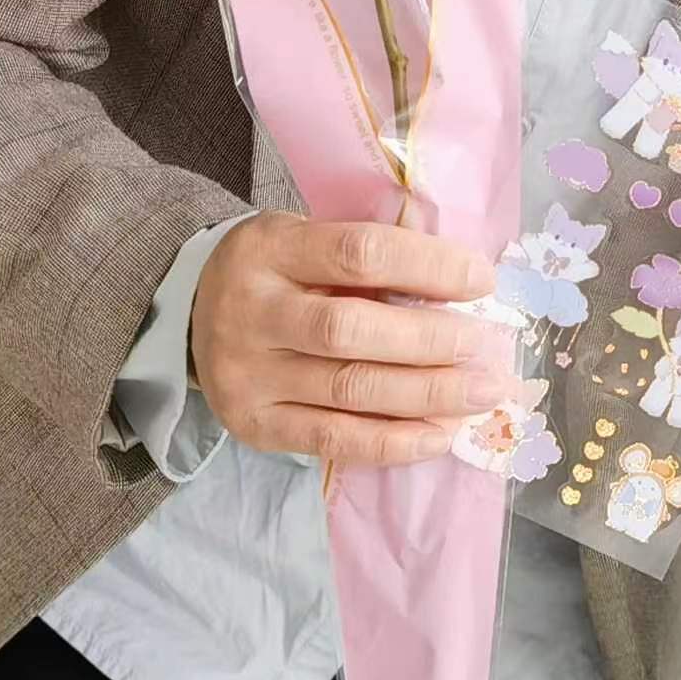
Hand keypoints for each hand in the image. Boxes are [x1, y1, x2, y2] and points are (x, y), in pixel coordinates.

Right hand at [189, 213, 510, 467]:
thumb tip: (464, 275)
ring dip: (428, 395)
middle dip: (431, 341)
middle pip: (352, 330)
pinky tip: (440, 435)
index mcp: (269, 248)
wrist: (192, 317)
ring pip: (349, 390)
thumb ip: (373, 251)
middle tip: (488, 348)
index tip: (482, 281)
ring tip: (482, 392)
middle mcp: (250, 311)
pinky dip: (394, 441)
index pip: (359, 253)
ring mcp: (247, 374)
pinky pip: (333, 439)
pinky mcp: (253, 425)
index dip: (428, 267)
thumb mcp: (307, 238)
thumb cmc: (278, 273)